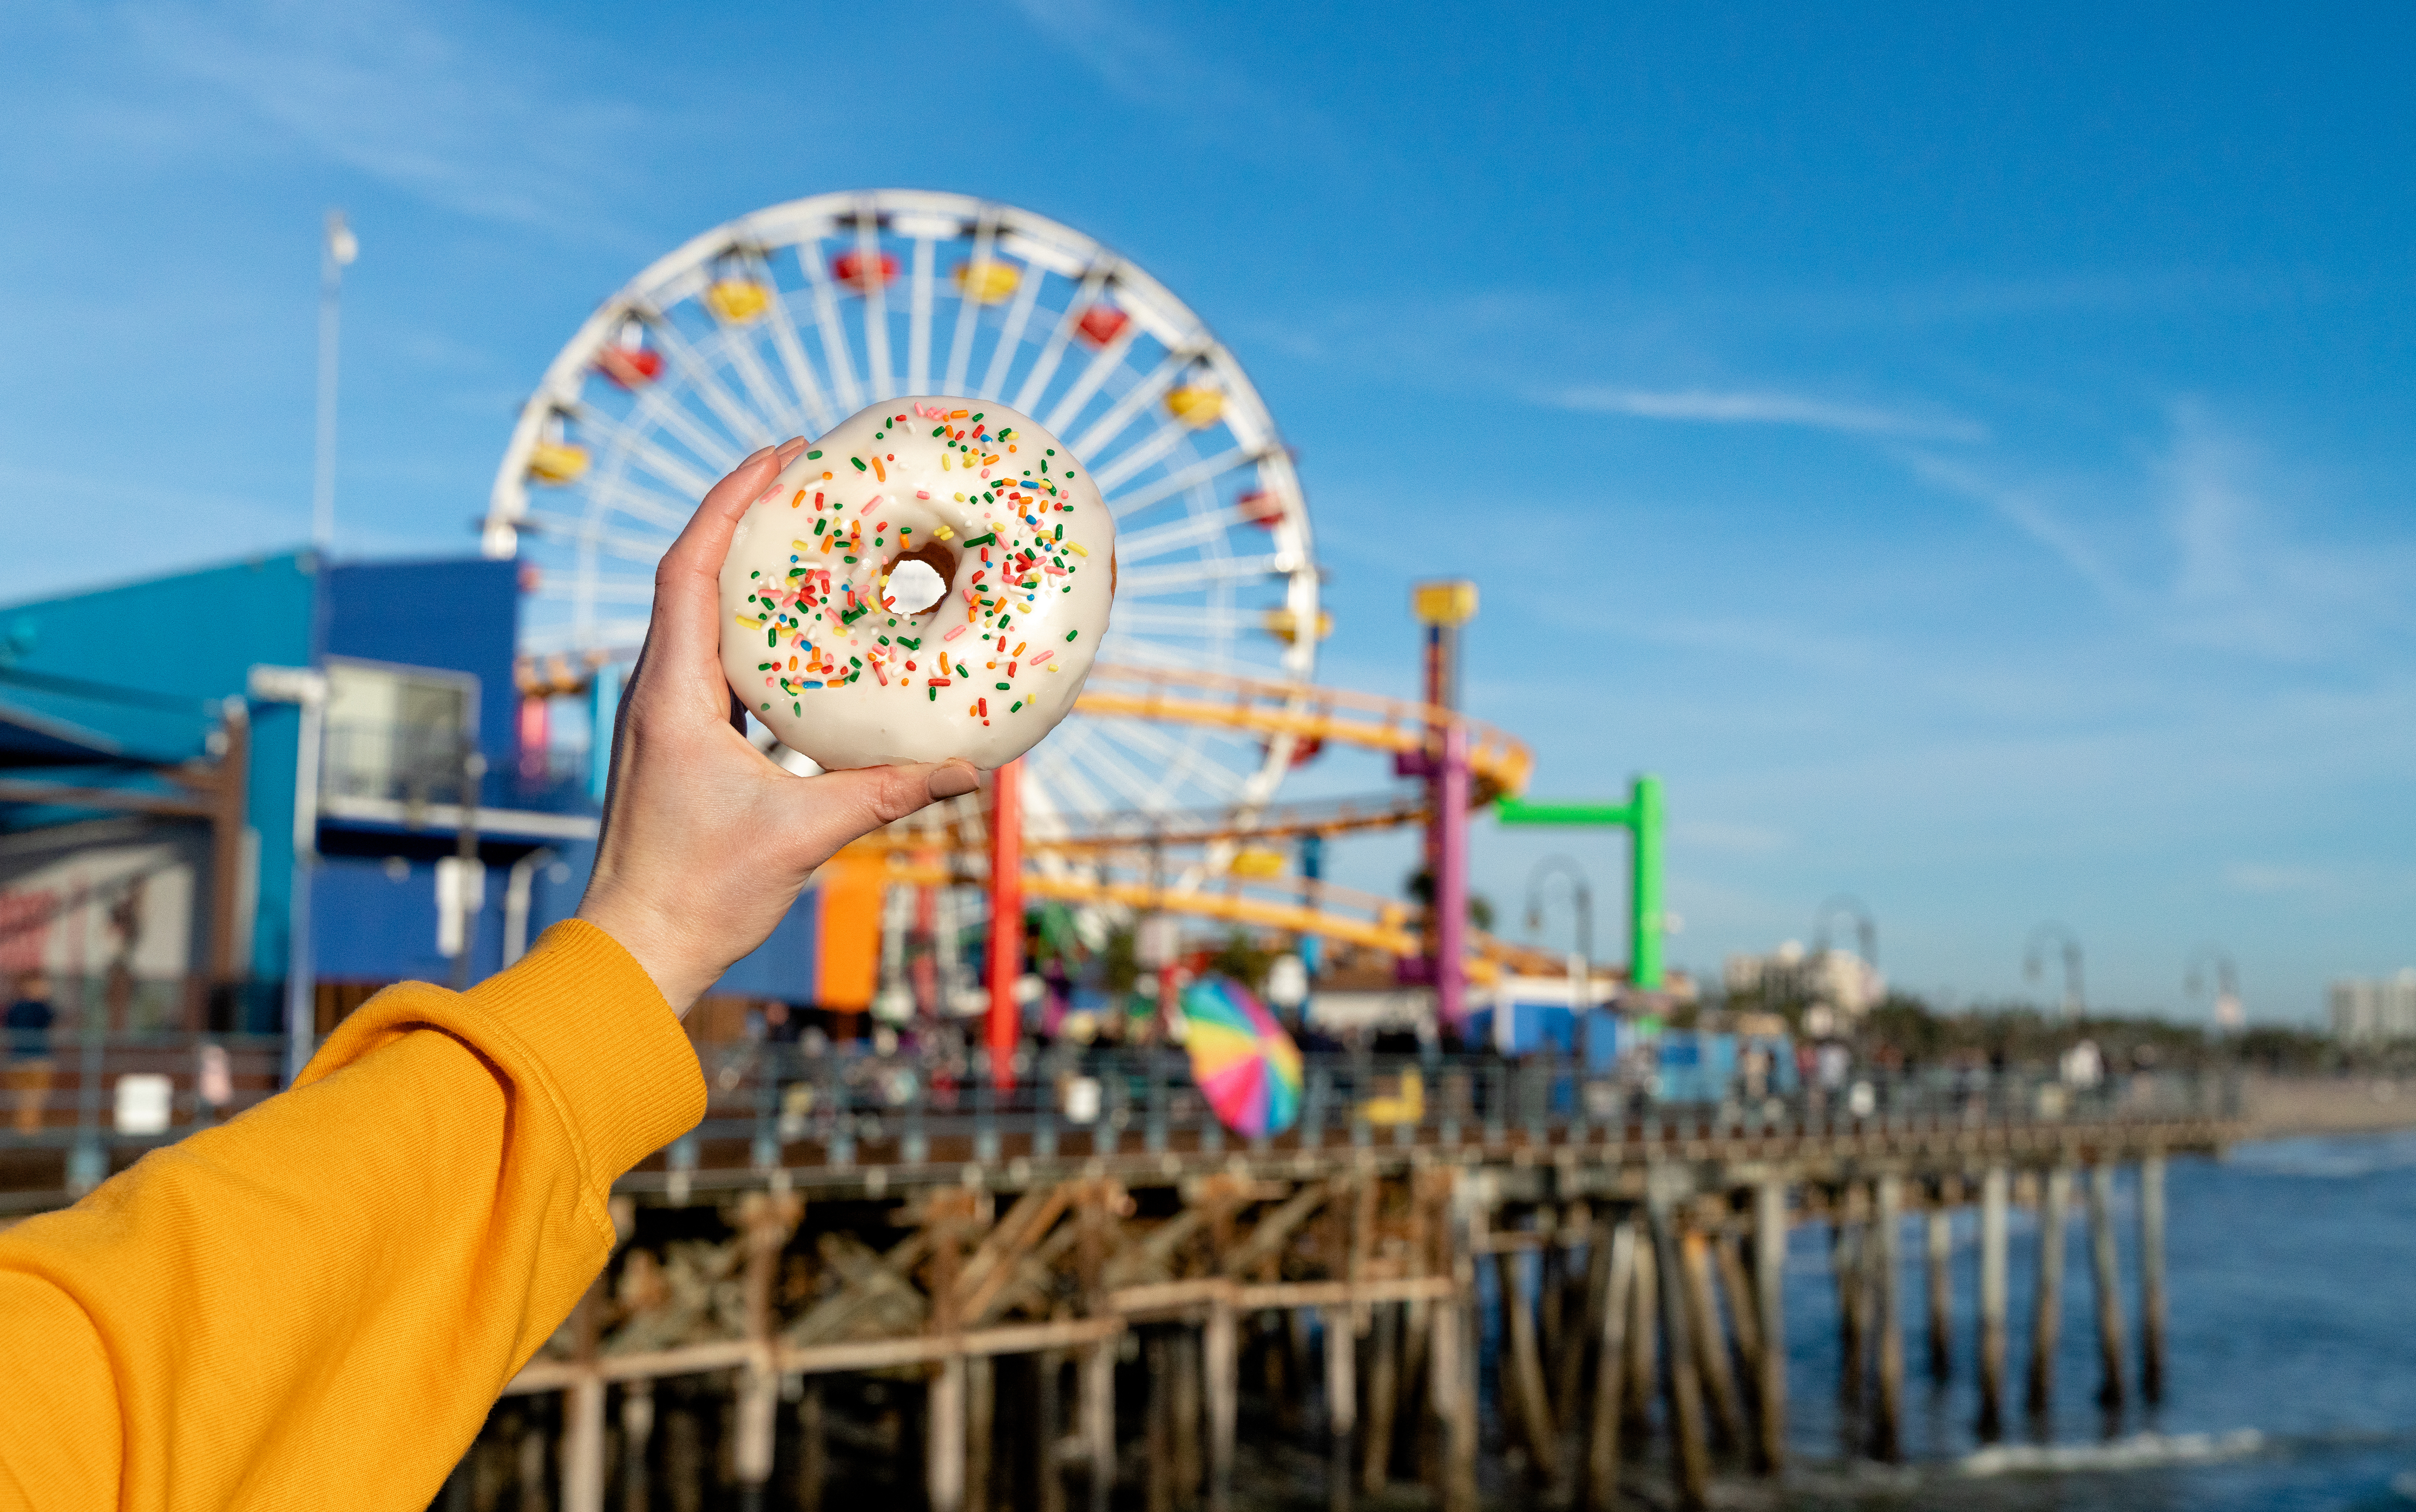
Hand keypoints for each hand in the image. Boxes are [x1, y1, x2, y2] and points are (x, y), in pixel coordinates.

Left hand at [577, 438, 980, 1012]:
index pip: (691, 567)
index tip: (779, 456)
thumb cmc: (701, 893)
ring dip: (744, 566)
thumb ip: (887, 794)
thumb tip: (969, 769)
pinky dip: (748, 623)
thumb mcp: (804, 834)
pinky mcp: (677, 738)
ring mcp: (662, 713)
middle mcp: (657, 690)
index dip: (731, 502)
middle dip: (744, 514)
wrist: (637, 948)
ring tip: (806, 533)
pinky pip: (709, 655)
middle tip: (806, 476)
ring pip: (695, 612)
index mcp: (673, 693)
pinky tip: (796, 626)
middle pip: (691, 573)